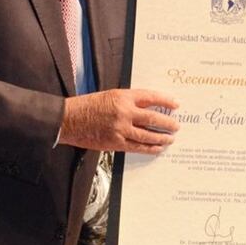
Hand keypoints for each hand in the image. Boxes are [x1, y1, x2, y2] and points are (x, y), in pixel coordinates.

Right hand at [60, 89, 178, 153]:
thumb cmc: (88, 106)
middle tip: (177, 125)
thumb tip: (149, 108)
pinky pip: (137, 147)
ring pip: (148, 135)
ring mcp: (120, 129)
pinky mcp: (115, 143)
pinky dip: (149, 148)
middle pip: (153, 118)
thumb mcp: (110, 96)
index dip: (165, 101)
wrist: (69, 119)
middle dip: (168, 123)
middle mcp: (124, 112)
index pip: (150, 97)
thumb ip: (129, 101)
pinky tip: (157, 148)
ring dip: (162, 137)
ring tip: (170, 138)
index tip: (176, 104)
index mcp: (123, 96)